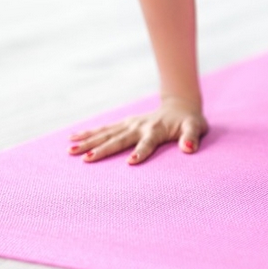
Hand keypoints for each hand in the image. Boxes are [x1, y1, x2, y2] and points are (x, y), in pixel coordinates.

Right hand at [67, 95, 208, 164]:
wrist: (181, 106)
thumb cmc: (190, 121)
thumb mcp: (196, 128)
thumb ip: (192, 137)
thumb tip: (189, 149)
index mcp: (156, 130)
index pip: (148, 143)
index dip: (141, 152)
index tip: (131, 162)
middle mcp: (139, 126)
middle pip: (119, 139)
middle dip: (103, 149)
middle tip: (86, 159)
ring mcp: (130, 124)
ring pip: (106, 133)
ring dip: (89, 142)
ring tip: (70, 151)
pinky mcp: (124, 123)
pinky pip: (104, 129)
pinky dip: (89, 133)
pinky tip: (73, 138)